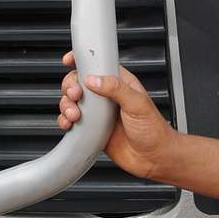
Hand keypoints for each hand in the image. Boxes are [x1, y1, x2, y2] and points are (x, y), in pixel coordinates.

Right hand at [57, 51, 172, 180]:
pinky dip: (64, 120)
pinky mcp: (91, 129)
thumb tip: (93, 79)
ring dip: (66, 105)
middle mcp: (107, 96)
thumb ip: (116, 89)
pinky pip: (71, 121)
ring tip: (75, 114)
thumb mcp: (137, 104)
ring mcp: (98, 113)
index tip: (69, 60)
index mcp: (120, 84)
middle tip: (76, 95)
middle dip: (70, 86)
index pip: (98, 65)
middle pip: (78, 83)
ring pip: (72, 101)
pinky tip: (68, 124)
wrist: (153, 158)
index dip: (81, 61)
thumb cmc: (154, 130)